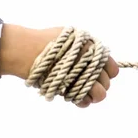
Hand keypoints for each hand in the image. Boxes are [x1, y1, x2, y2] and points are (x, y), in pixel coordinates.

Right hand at [0, 25, 118, 107]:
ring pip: (100, 94)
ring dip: (94, 96)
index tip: (98, 74)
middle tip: (88, 85)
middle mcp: (89, 63)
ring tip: (84, 93)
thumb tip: (97, 60)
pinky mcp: (68, 89)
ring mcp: (80, 76)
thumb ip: (86, 46)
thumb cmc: (46, 40)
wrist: (25, 48)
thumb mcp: (70, 34)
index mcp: (92, 49)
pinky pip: (83, 101)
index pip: (112, 68)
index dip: (107, 73)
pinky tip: (77, 99)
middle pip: (106, 82)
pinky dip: (82, 102)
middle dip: (99, 85)